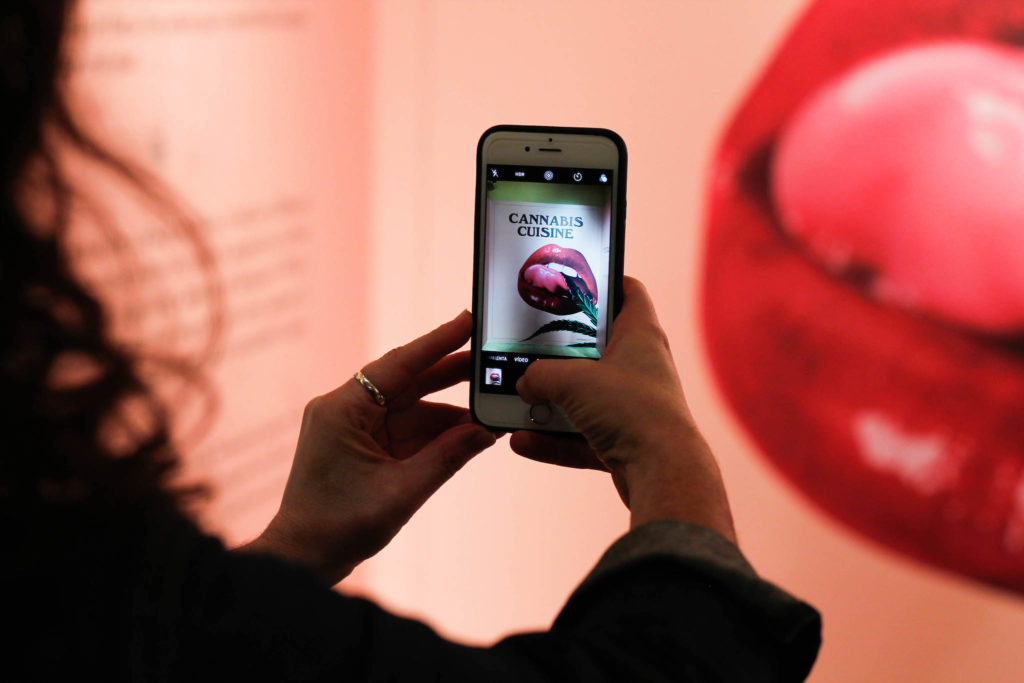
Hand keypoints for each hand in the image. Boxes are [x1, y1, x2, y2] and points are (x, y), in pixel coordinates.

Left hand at [242, 310, 496, 583]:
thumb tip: (488, 430)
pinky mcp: (362, 444)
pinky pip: (405, 428)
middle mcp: (345, 409)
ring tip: (489, 404)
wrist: (303, 560)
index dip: (437, 342)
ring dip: (449, 409)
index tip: (468, 321)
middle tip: (491, 359)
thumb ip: (449, 456)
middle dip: (451, 372)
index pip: (399, 364)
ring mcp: (353, 426)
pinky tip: (467, 430)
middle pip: (407, 380)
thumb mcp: (404, 490)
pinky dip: (435, 431)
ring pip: (410, 405)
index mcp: (343, 409)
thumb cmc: (339, 527)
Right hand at [510, 277, 735, 541]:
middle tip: (529, 347)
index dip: (604, 281)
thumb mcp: (573, 381)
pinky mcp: (626, 441)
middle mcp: (641, 366)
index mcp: (640, 334)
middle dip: (560, 353)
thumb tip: (525, 384)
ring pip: (586, 397)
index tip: (576, 281)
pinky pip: (582, 436)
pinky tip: (522, 442)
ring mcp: (634, 405)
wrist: (662, 472)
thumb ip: (540, 375)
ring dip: (550, 403)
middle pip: (597, 348)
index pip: (628, 292)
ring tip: (517, 403)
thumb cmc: (631, 411)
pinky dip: (554, 440)